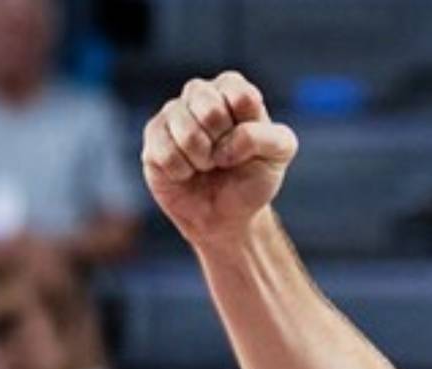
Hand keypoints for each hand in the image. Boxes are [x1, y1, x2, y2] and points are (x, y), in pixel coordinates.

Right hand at [142, 72, 298, 249]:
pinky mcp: (152, 135)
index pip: (239, 94)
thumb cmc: (253, 178)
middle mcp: (200, 94)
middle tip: (225, 158)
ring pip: (185, 130)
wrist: (227, 215)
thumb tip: (228, 141)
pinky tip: (187, 172)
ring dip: (203, 160)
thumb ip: (269, 137)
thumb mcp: (279, 155)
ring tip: (207, 165)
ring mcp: (173, 112)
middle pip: (208, 106)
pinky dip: (182, 171)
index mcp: (234, 90)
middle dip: (222, 143)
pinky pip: (165, 152)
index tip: (248, 147)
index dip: (245, 130)